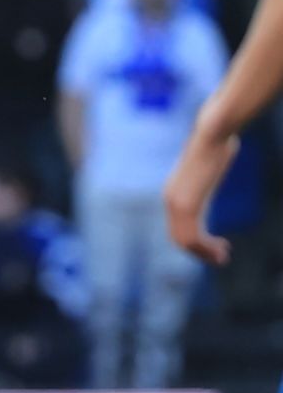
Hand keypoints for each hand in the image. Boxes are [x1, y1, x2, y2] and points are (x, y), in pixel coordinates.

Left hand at [163, 132, 237, 264]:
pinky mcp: (187, 204)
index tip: (213, 247)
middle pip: (179, 238)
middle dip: (199, 253)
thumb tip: (220, 156)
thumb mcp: (208, 166)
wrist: (212, 133)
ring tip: (221, 258)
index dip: (193, 243)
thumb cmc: (215, 144)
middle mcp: (170, 200)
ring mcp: (176, 203)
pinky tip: (221, 249)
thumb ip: (207, 175)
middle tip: (219, 259)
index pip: (176, 228)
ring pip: (186, 241)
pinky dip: (206, 248)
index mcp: (173, 194)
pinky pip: (193, 236)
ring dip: (204, 254)